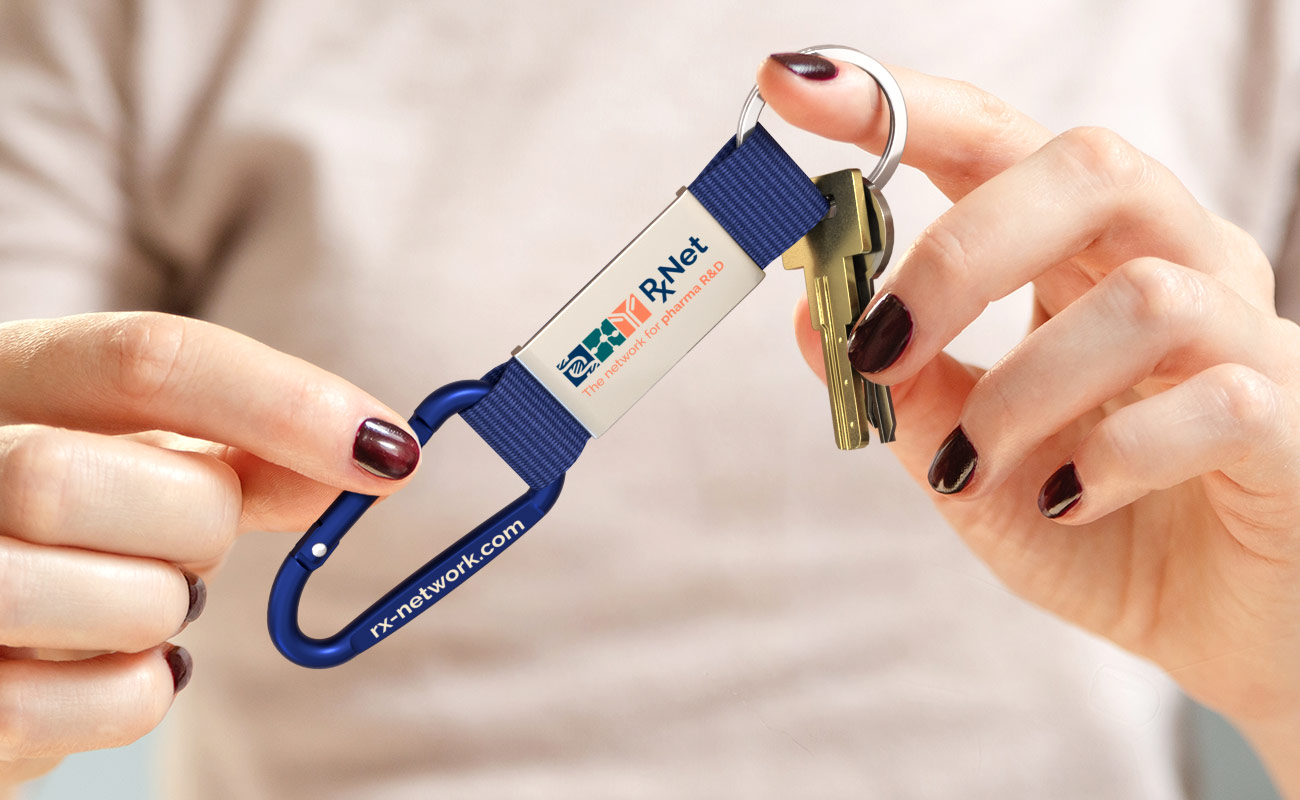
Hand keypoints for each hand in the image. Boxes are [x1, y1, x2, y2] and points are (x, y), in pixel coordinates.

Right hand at [0, 312, 419, 785]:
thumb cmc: (60, 523)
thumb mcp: (133, 456)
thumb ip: (238, 449)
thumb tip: (374, 456)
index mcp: (4, 380)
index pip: (141, 359)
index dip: (283, 402)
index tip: (390, 450)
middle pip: (82, 479)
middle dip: (191, 520)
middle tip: (193, 542)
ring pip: (117, 596)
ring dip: (170, 607)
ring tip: (134, 599)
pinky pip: (119, 702)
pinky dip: (150, 688)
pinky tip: (109, 663)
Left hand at [761, 53, 1299, 793]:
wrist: (1224, 629)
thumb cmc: (1101, 527)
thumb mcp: (974, 463)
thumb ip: (905, 393)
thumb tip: (812, 318)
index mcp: (1086, 257)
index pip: (996, 144)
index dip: (899, 108)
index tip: (793, 89)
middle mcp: (1176, 265)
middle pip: (1086, 167)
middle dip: (959, 253)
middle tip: (881, 343)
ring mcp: (1247, 334)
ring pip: (1142, 295)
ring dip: (1023, 392)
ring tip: (976, 467)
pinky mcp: (1294, 416)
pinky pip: (1213, 399)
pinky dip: (1114, 459)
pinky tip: (1075, 500)